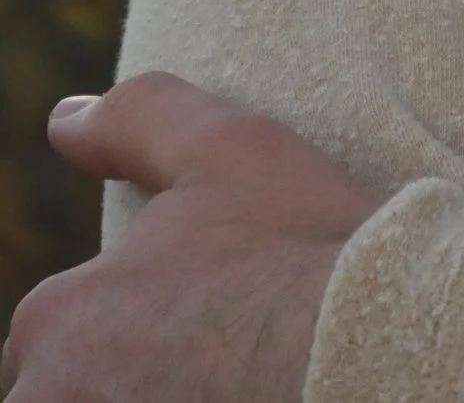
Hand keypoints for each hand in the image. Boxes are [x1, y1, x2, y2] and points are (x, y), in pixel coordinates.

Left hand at [3, 75, 377, 402]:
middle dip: (128, 373)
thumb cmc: (301, 247)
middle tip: (221, 348)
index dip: (130, 314)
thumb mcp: (226, 148)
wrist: (379, 345)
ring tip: (235, 378)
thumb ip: (135, 121)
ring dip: (161, 390)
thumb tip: (67, 119)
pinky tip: (250, 394)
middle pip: (70, 390)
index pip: (54, 330)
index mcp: (59, 322)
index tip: (203, 306)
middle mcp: (58, 400)